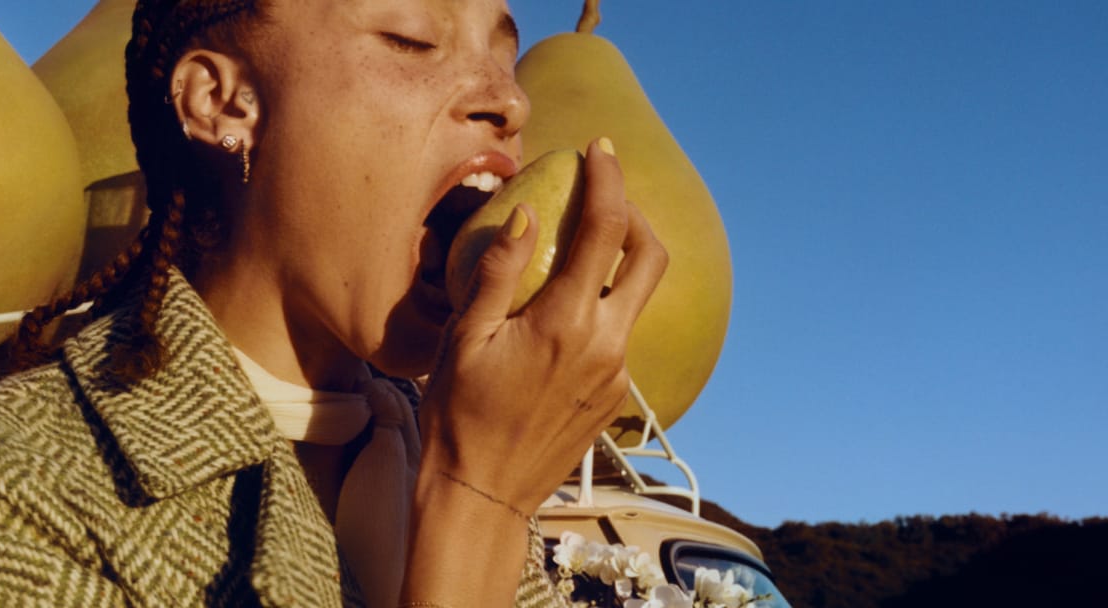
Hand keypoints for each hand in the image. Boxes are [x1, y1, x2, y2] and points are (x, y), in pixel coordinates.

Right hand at [419, 137, 668, 512]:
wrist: (481, 496)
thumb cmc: (457, 414)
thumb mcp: (463, 337)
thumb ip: (496, 271)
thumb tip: (527, 214)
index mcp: (567, 322)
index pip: (607, 229)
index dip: (608, 179)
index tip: (599, 148)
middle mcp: (606, 345)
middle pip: (650, 257)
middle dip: (635, 214)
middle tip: (602, 194)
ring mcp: (617, 374)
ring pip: (635, 299)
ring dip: (616, 263)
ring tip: (575, 250)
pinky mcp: (615, 397)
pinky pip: (619, 335)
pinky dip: (600, 307)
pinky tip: (560, 313)